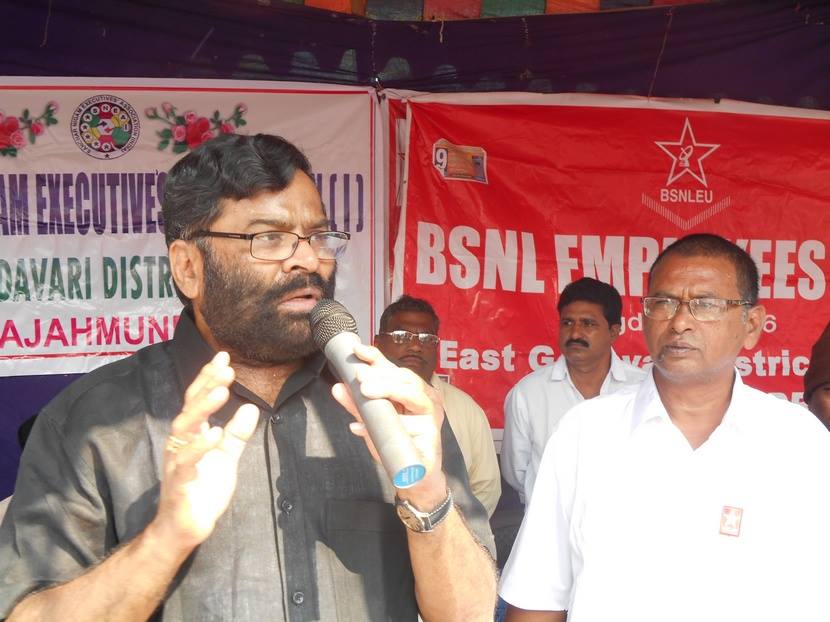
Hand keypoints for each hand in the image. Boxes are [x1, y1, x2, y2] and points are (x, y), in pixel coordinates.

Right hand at [152, 351, 259, 551]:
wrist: (185, 528)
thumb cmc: (202, 491)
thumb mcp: (226, 458)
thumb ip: (236, 435)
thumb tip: (252, 408)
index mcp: (192, 436)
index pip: (198, 400)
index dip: (209, 378)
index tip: (223, 356)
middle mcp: (180, 444)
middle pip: (190, 408)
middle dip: (206, 386)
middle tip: (225, 368)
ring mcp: (177, 462)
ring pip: (184, 429)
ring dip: (203, 409)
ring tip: (222, 392)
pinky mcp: (179, 483)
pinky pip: (187, 462)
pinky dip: (200, 447)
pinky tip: (215, 434)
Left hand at [331, 343, 447, 506]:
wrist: (416, 476)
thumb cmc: (397, 444)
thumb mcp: (373, 423)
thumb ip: (357, 406)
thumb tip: (338, 388)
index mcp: (411, 392)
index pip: (393, 370)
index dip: (377, 358)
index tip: (358, 351)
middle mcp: (425, 400)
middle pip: (406, 379)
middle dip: (381, 376)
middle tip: (360, 378)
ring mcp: (431, 419)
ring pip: (415, 396)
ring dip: (391, 390)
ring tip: (367, 391)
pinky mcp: (433, 440)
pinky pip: (414, 430)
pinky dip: (398, 428)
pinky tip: (377, 428)